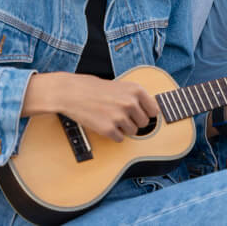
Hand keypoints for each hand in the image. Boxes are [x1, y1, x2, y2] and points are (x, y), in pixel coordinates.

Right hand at [23, 72, 158, 142]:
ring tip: (111, 118)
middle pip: (144, 123)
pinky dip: (113, 135)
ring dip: (123, 128)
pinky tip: (104, 124)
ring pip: (133, 132)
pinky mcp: (108, 129)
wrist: (72, 93)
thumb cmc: (95, 88)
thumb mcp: (121, 86)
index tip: (140, 114)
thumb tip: (154, 112)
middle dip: (134, 121)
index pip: (154, 110)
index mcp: (136, 90)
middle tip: (120, 115)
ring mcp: (119, 116)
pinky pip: (119, 139)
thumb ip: (136, 97)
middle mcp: (130, 102)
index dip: (146, 114)